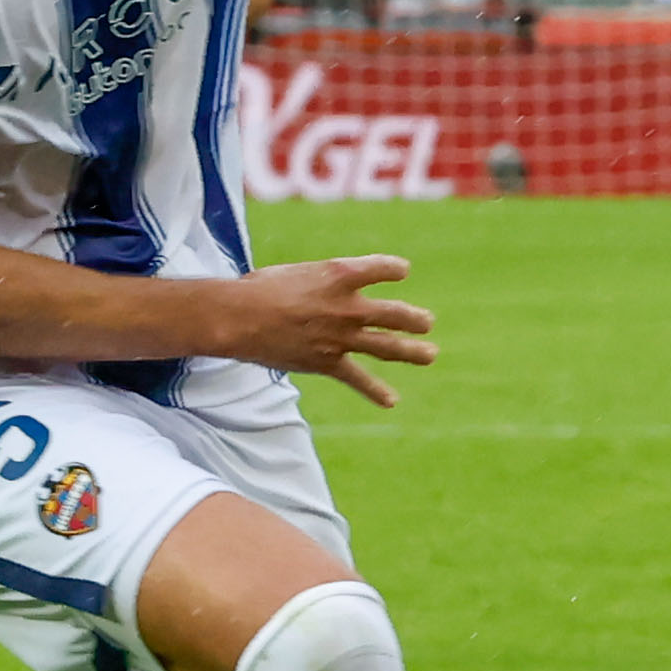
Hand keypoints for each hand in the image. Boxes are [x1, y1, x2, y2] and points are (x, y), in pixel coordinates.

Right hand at [224, 254, 436, 407]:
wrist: (239, 317)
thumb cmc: (260, 288)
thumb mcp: (298, 271)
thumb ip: (320, 281)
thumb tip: (323, 291)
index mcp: (340, 274)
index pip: (383, 268)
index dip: (395, 269)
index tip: (402, 270)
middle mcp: (348, 306)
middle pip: (394, 314)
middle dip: (414, 319)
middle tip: (427, 323)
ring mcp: (341, 337)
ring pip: (387, 347)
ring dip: (412, 352)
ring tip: (430, 354)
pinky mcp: (328, 363)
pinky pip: (358, 380)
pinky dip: (375, 391)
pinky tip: (391, 401)